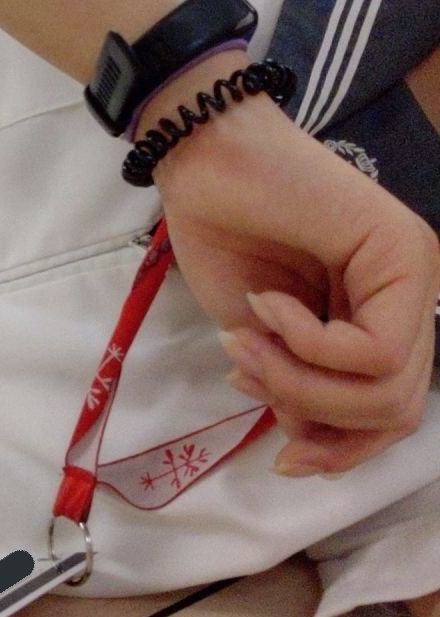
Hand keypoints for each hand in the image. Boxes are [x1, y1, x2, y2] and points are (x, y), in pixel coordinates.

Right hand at [138, 51, 439, 476]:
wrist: (202, 157)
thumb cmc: (219, 231)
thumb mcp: (256, 339)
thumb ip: (293, 388)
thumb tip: (310, 447)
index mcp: (377, 316)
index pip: (389, 412)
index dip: (341, 450)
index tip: (282, 460)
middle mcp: (409, 297)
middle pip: (394, 410)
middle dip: (311, 412)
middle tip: (245, 376)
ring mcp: (415, 273)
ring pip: (390, 389)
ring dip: (300, 381)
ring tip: (246, 342)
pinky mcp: (404, 254)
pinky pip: (372, 350)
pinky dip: (306, 342)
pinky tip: (267, 302)